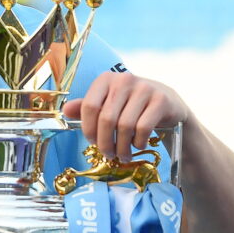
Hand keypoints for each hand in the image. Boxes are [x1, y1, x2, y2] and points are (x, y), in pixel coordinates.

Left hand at [63, 72, 188, 161]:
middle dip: (105, 142)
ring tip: (123, 155)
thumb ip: (87, 107)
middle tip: (108, 155)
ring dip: (122, 146)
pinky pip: (143, 127)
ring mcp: (144, 88)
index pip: (89, 106)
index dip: (88, 128)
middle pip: (106, 119)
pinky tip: (138, 145)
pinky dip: (138, 142)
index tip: (92, 142)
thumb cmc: (131, 105)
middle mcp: (124, 80)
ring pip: (125, 126)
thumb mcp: (108, 103)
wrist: (168, 103)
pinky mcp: (161, 100)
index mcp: (106, 79)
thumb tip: (65, 111)